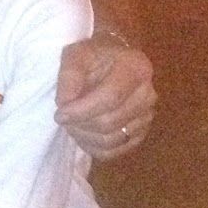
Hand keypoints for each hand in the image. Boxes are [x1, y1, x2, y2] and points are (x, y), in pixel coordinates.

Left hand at [53, 34, 156, 160]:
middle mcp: (148, 94)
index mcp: (136, 68)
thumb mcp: (77, 54)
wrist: (112, 62)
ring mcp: (147, 116)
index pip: (110, 97)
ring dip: (84, 137)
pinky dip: (93, 148)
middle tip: (62, 118)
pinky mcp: (140, 134)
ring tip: (71, 124)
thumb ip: (69, 75)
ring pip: (112, 140)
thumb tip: (65, 103)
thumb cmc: (94, 57)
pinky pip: (115, 152)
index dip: (82, 110)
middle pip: (110, 122)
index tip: (60, 113)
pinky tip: (82, 134)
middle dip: (80, 124)